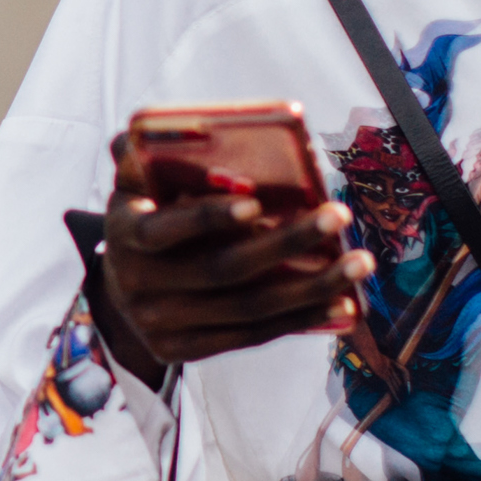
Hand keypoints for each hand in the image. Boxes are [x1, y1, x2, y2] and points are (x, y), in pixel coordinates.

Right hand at [94, 131, 374, 386]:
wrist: (121, 287)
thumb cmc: (149, 215)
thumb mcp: (138, 182)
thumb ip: (147, 153)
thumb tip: (176, 129)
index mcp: (125, 233)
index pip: (165, 229)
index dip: (209, 218)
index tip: (255, 202)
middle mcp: (138, 285)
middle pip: (223, 269)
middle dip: (286, 243)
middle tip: (337, 215)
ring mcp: (160, 325)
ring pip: (247, 308)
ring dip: (311, 287)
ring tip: (359, 262)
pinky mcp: (184, 350)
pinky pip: (251, 337)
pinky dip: (301, 320)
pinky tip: (342, 303)